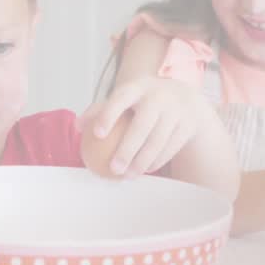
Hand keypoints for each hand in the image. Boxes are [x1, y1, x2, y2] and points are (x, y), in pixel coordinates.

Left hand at [79, 76, 214, 177]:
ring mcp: (176, 110)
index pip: (120, 98)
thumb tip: (77, 126)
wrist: (184, 98)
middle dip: (127, 149)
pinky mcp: (187, 125)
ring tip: (127, 176)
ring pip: (158, 140)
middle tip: (114, 169)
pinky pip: (170, 147)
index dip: (108, 114)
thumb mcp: (125, 98)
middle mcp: (159, 96)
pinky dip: (156, 161)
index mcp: (138, 87)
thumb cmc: (142, 101)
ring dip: (142, 161)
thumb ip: (101, 110)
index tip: (96, 134)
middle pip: (142, 125)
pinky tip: (144, 172)